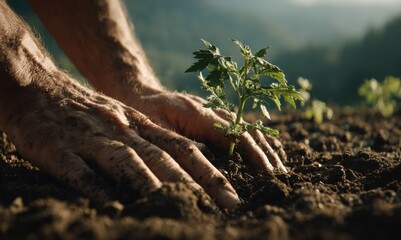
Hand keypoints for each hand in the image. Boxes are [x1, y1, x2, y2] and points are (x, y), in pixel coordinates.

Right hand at [3, 76, 239, 207]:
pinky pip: (78, 172)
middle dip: (199, 182)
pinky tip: (110, 206)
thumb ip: (154, 143)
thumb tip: (190, 169)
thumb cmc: (89, 111)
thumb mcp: (127, 121)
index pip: (183, 149)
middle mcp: (122, 130)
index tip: (233, 197)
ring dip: (155, 185)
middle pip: (165, 157)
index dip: (211, 173)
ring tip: (181, 205)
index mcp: (140, 126)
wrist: (39, 89)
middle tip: (228, 205)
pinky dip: (95, 189)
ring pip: (127, 162)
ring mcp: (90, 138)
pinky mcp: (58, 149)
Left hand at [124, 91, 287, 172]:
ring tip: (279, 163)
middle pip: (245, 129)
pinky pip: (238, 124)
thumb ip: (179, 146)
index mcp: (198, 113)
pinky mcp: (211, 112)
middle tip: (280, 173)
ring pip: (245, 125)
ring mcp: (212, 108)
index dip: (253, 153)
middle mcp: (210, 108)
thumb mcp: (153, 131)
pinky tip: (265, 147)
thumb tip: (206, 165)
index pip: (234, 134)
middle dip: (264, 151)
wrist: (136, 90)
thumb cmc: (141, 113)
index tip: (267, 171)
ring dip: (263, 144)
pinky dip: (254, 137)